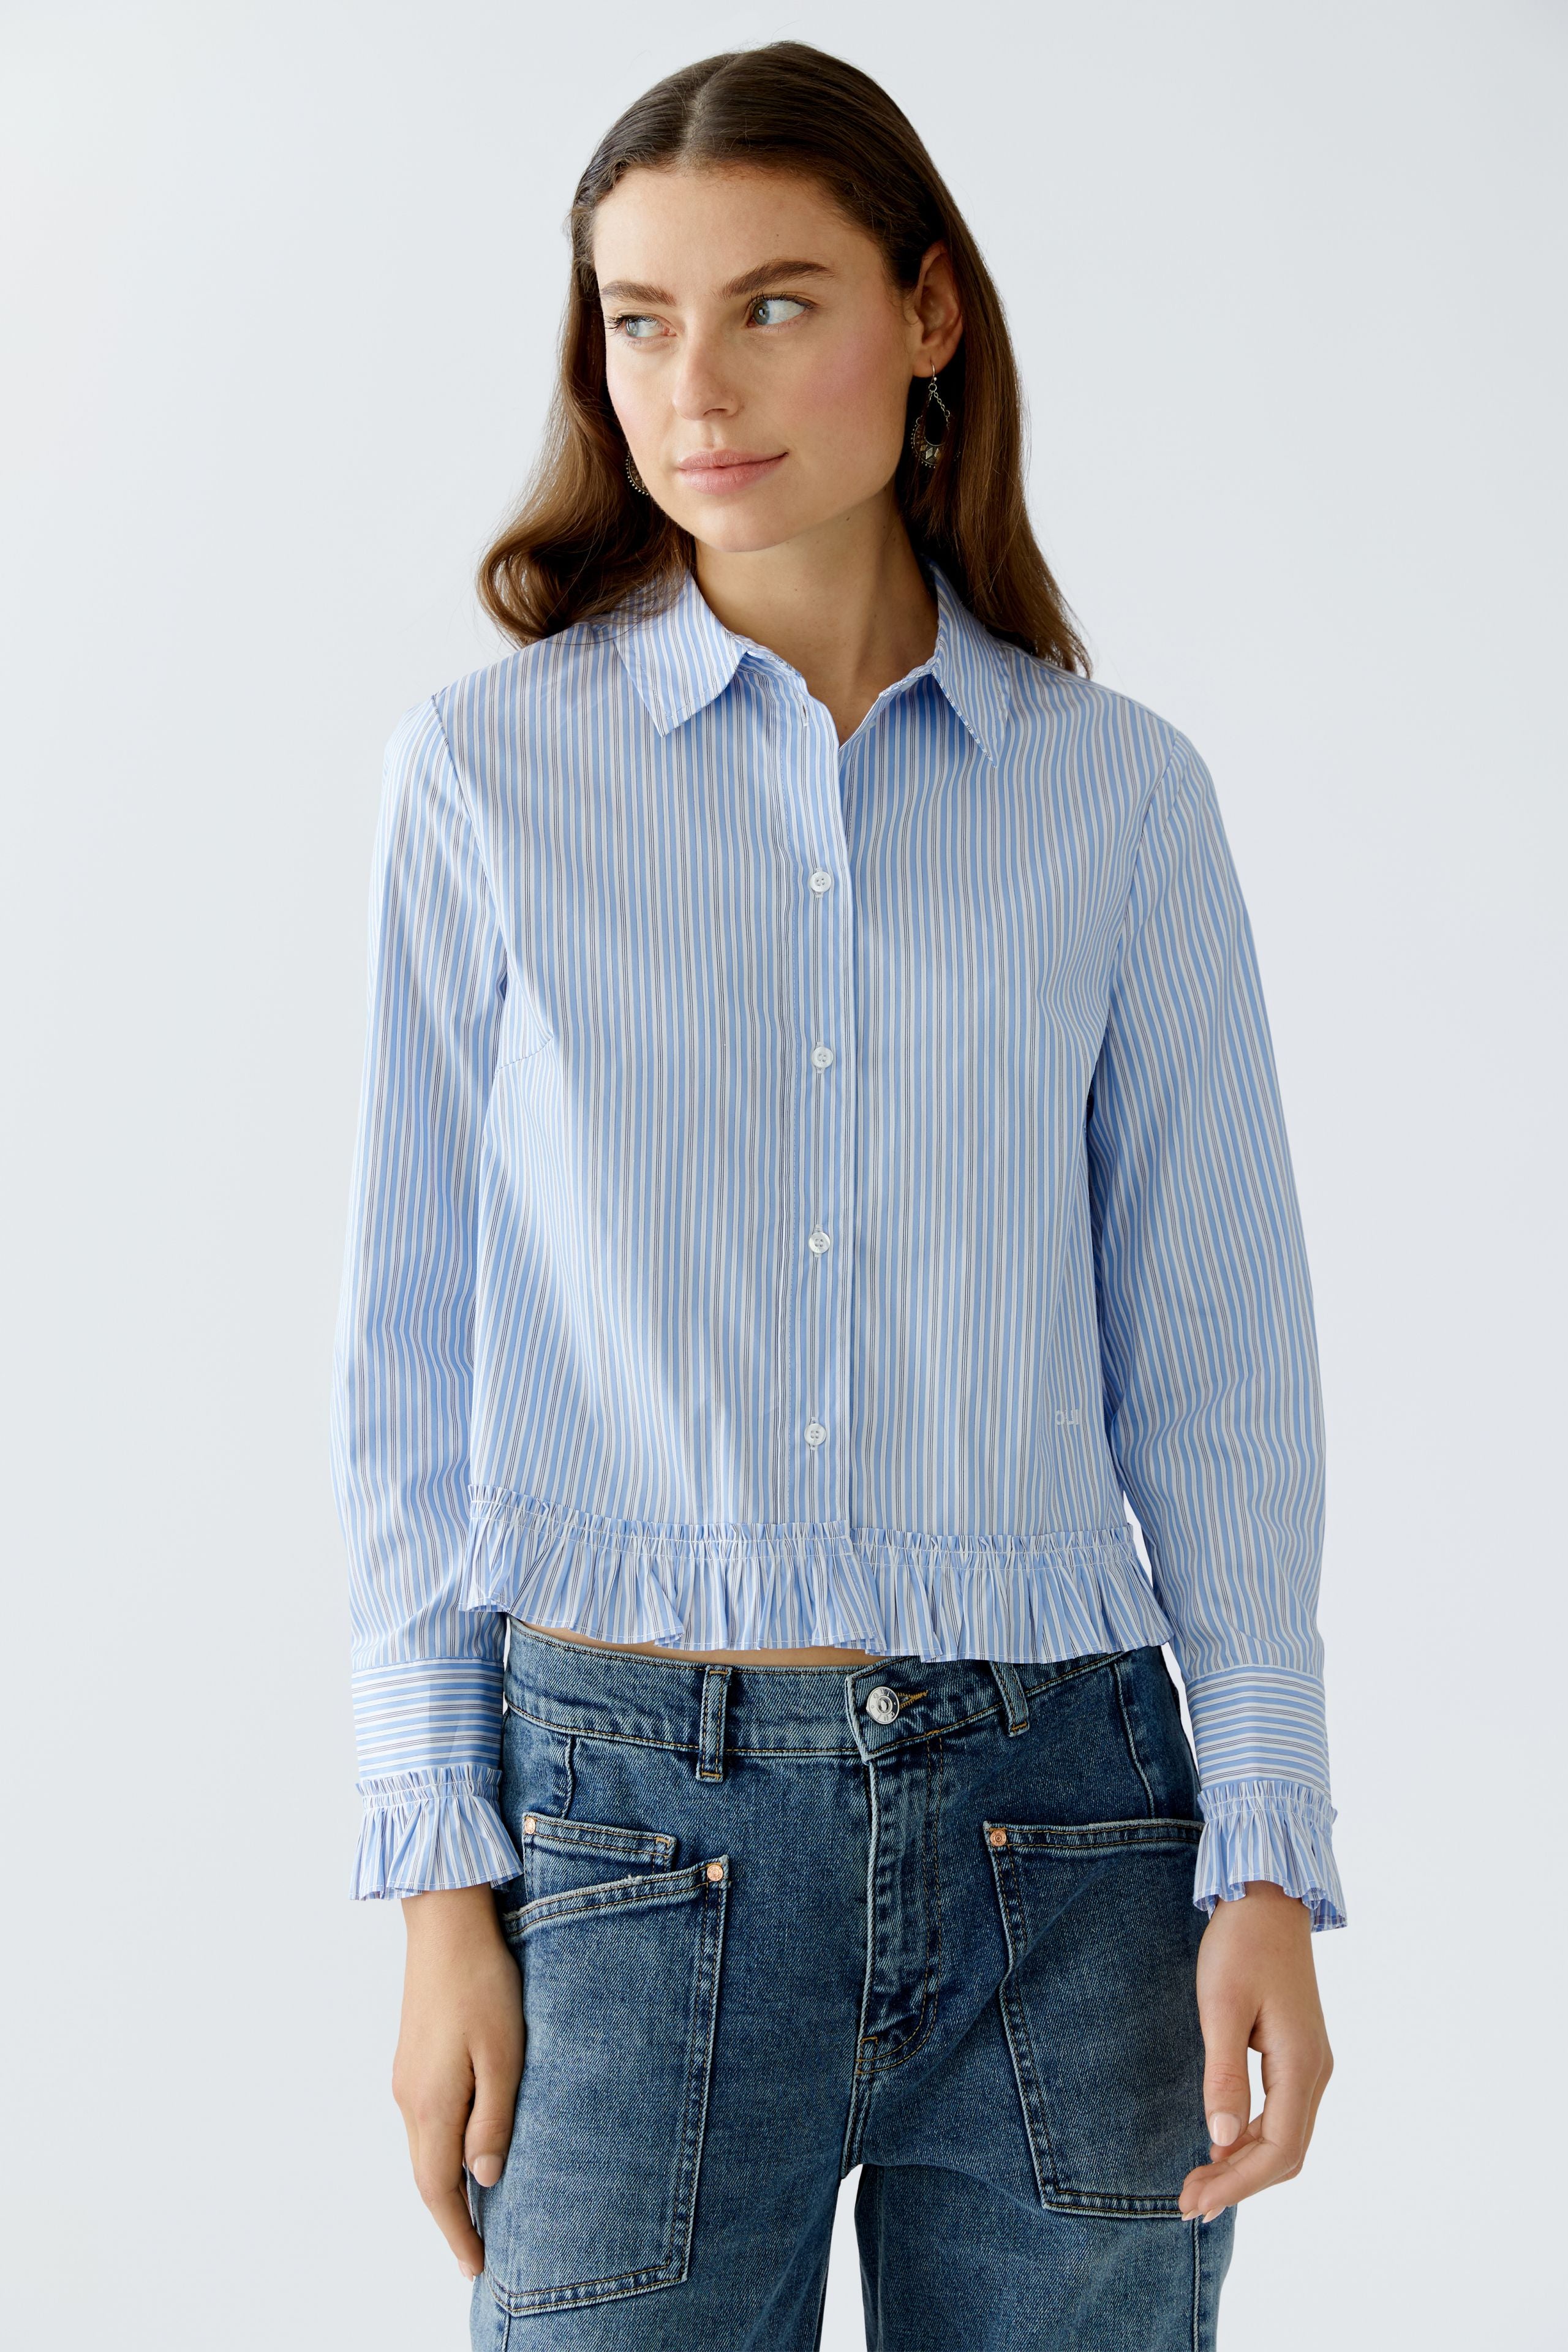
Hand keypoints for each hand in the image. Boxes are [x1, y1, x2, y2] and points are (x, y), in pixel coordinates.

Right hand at [392, 1885, 523, 2281]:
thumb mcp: (504, 2054)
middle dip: (450, 2220)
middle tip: (479, 2253)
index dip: (457, 2233)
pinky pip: (423, 2122)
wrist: (446, 1924)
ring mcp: (406, 2077)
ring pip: (422, 2150)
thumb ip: (492, 2121)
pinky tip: (464, 2150)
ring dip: (444, 2186)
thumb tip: (484, 2180)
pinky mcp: (411, 2058)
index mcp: (431, 2103)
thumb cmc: (482, 1982)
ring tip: (477, 2213)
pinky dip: (440, 2152)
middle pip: (424, 2177)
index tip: (477, 2267)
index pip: (439, 2190)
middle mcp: (409, 2098)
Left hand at [1179, 1879, 1331, 2221]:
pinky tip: (1221, 2144)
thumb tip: (1222, 2139)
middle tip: (1188, 2202)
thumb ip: (1225, 2074)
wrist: (1267, 1899)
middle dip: (1239, 2183)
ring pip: (1286, 2137)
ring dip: (1244, 2165)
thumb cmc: (1241, 1946)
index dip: (1237, 2183)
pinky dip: (1252, 2138)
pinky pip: (1282, 2113)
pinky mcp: (1297, 2053)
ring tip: (1199, 2183)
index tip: (1194, 2202)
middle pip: (1286, 2153)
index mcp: (1302, 2064)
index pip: (1279, 2150)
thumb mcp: (1223, 2007)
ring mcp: (1310, 2063)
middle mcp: (1315, 2071)